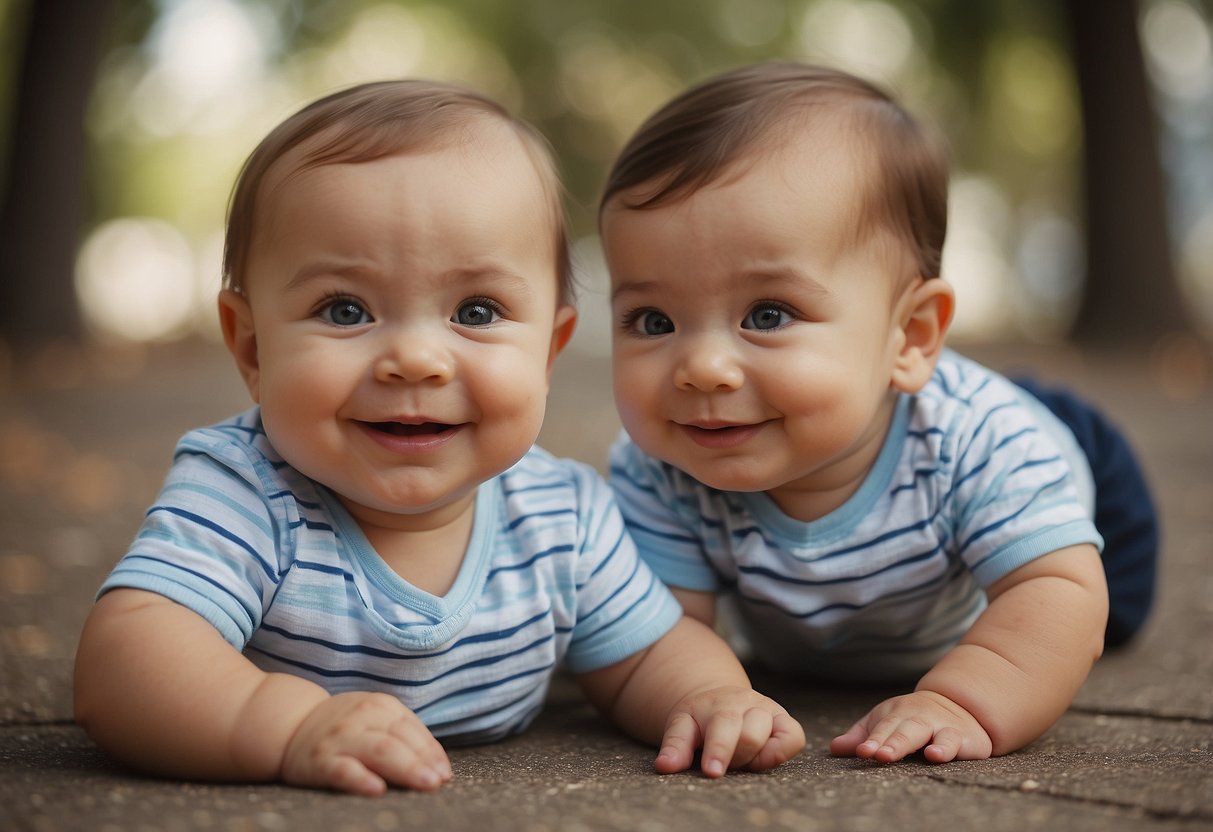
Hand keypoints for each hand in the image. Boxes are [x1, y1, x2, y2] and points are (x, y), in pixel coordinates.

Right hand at [281, 692, 451, 794]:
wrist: (290, 725)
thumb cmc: (345, 728)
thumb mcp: (374, 719)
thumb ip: (404, 734)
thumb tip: (438, 764)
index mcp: (380, 706)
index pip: (413, 729)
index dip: (432, 752)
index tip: (445, 773)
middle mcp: (361, 718)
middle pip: (399, 739)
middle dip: (423, 760)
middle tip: (439, 781)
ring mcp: (340, 739)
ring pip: (378, 751)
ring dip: (405, 768)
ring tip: (425, 784)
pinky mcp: (320, 762)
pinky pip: (343, 770)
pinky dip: (360, 779)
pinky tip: (377, 790)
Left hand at [655, 686, 804, 776]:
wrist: (719, 697)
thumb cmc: (700, 719)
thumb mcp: (682, 725)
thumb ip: (675, 745)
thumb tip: (665, 766)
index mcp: (719, 704)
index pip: (723, 726)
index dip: (719, 750)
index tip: (712, 772)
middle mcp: (747, 703)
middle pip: (750, 735)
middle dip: (736, 757)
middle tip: (722, 763)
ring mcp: (768, 710)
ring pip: (775, 735)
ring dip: (756, 755)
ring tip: (741, 758)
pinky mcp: (785, 721)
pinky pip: (795, 737)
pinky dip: (782, 751)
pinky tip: (764, 755)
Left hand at [829, 689, 992, 762]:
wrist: (960, 704)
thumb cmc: (913, 719)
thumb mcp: (887, 723)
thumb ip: (862, 736)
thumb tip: (834, 748)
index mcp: (893, 714)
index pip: (880, 728)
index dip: (871, 740)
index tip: (861, 752)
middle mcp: (914, 717)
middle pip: (898, 729)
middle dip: (886, 742)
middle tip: (875, 755)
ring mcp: (937, 725)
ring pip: (921, 732)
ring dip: (907, 742)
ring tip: (894, 755)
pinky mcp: (959, 736)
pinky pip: (951, 740)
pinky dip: (944, 747)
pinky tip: (935, 755)